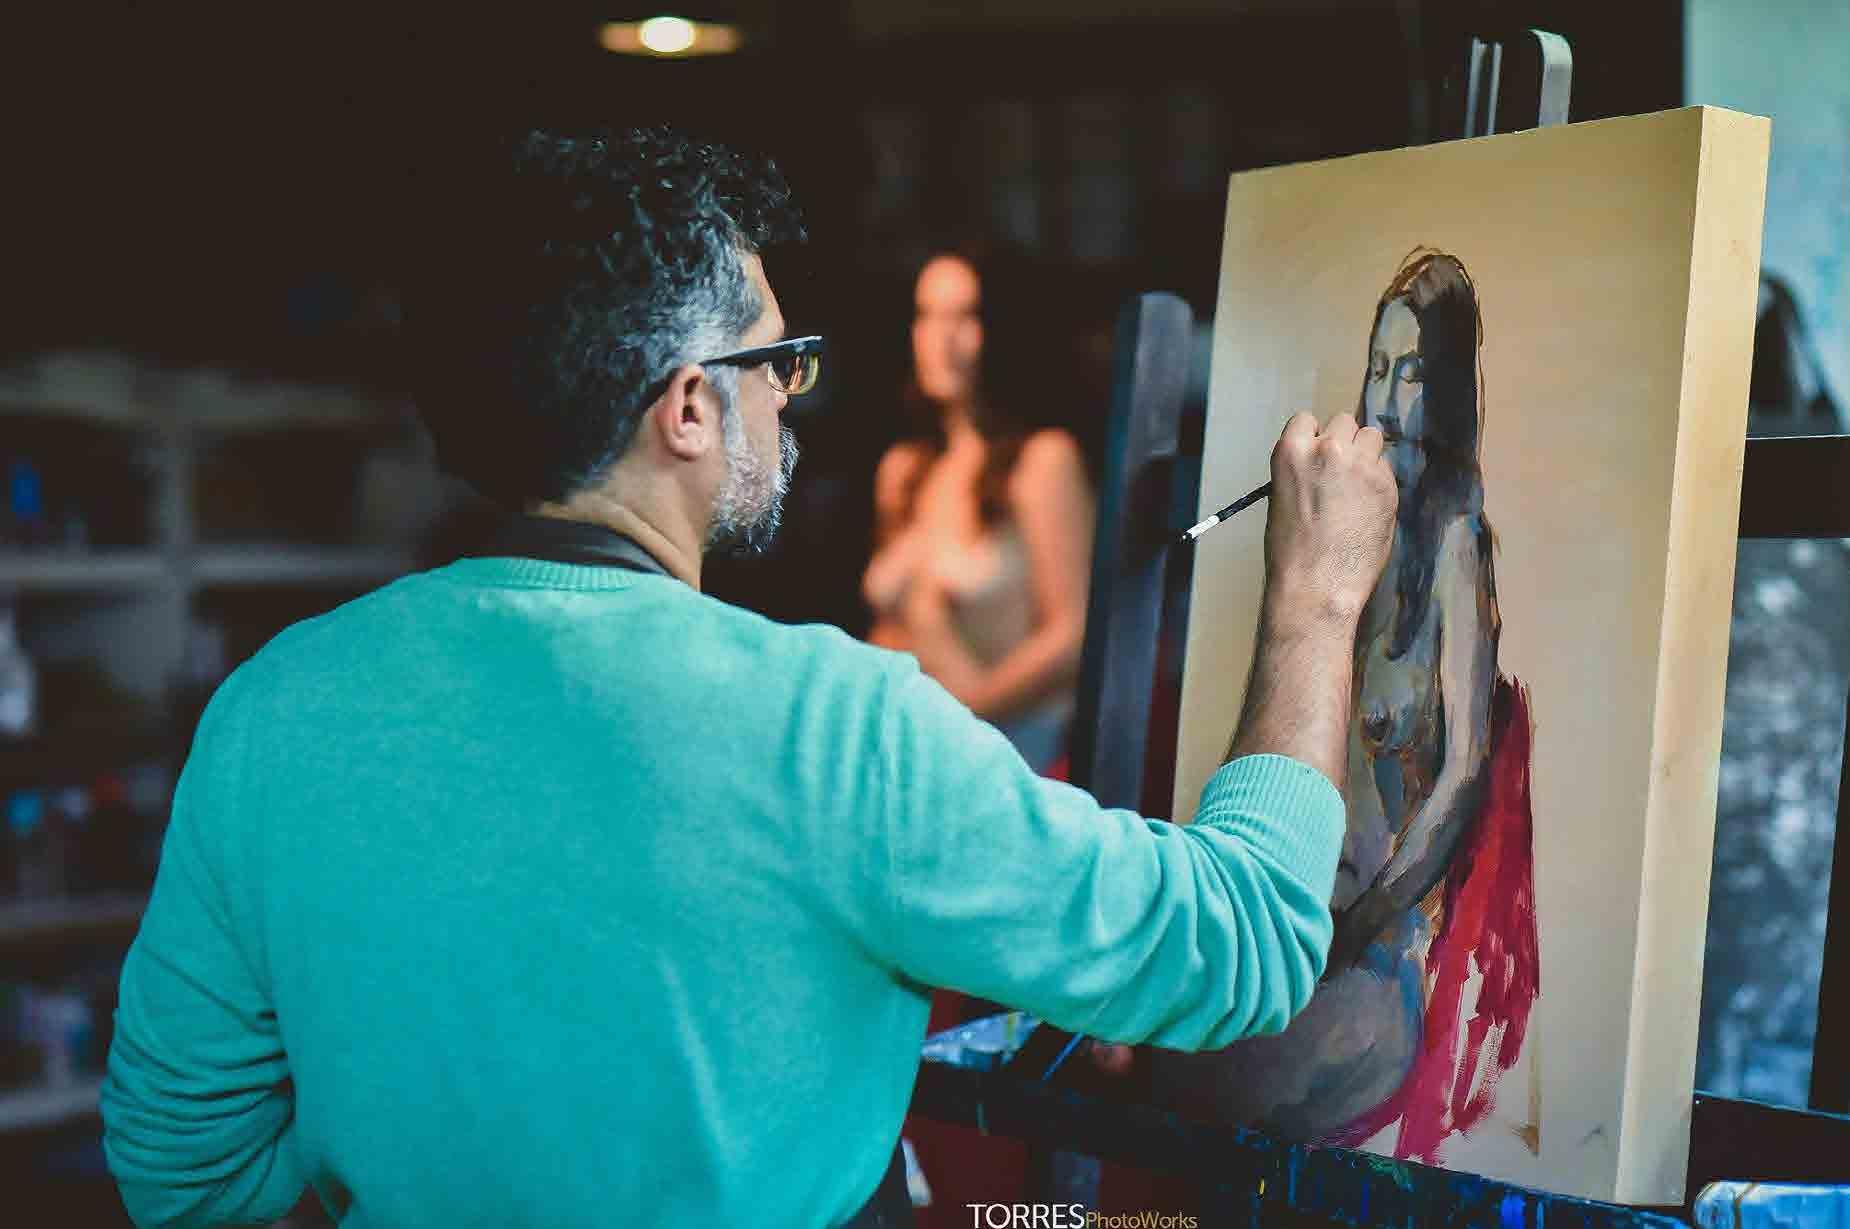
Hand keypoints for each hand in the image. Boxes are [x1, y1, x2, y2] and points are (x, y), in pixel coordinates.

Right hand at [1262, 412, 1397, 627]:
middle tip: (1340, 473)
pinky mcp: (1386, 485)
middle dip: (1343, 442)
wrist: (1316, 585)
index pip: (1307, 420)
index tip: (1316, 456)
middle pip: (1344, 421)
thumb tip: (1325, 463)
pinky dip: (1379, 481)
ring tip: (1357, 485)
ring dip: (1366, 454)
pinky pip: (1386, 467)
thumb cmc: (1292, 551)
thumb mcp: (1282, 497)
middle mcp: (1327, 450)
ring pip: (1372, 437)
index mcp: (1291, 452)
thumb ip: (1304, 470)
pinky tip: (1367, 506)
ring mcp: (1360, 466)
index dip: (1314, 438)